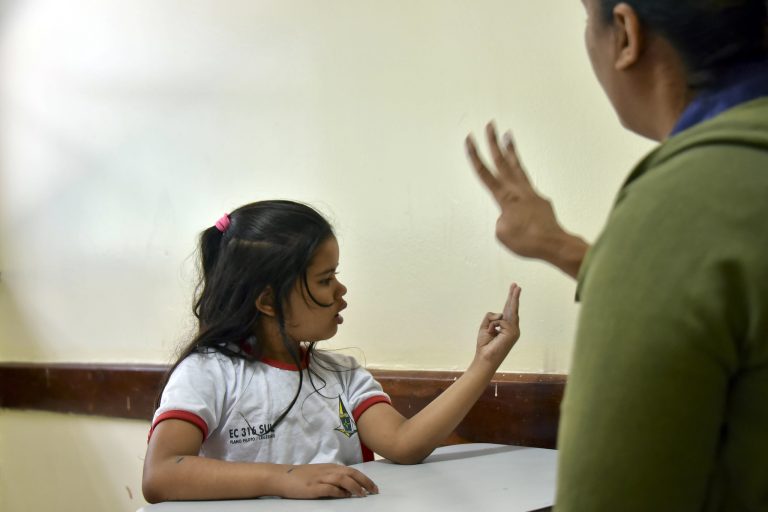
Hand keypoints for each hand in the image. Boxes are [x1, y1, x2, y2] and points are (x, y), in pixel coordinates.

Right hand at [278, 463, 378, 498]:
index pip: (352, 471)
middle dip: (364, 482)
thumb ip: (333, 478)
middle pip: (351, 473)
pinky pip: (329, 488)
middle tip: (374, 491)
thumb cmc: (300, 476)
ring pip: (342, 479)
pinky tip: (345, 496)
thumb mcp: (319, 473)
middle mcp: (327, 471)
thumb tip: (348, 488)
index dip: (364, 478)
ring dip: (354, 487)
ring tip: (362, 494)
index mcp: (330, 467)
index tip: (373, 487)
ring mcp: (319, 479)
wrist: (281, 476)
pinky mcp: (312, 488)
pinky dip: (339, 492)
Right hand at [466, 123, 587, 277]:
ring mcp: (531, 193)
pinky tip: (519, 189)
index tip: (469, 139)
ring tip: (508, 135)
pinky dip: (521, 182)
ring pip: (518, 167)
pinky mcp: (540, 200)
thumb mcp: (502, 233)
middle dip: (494, 142)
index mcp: (505, 198)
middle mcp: (518, 191)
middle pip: (502, 162)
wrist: (553, 244)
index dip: (475, 156)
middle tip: (490, 125)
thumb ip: (502, 219)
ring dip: (511, 151)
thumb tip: (510, 215)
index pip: (485, 174)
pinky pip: (527, 186)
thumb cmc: (527, 241)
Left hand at [475, 283, 521, 367]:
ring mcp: (514, 330)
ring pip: (505, 313)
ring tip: (492, 333)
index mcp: (507, 327)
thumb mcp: (485, 326)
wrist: (485, 357)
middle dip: (513, 296)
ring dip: (493, 323)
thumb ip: (491, 317)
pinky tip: (492, 335)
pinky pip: (498, 321)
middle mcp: (513, 328)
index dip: (511, 298)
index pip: (509, 310)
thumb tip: (500, 314)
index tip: (514, 288)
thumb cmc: (485, 345)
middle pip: (512, 308)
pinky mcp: (512, 332)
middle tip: (516, 284)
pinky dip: (492, 327)